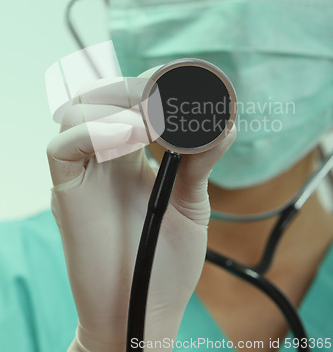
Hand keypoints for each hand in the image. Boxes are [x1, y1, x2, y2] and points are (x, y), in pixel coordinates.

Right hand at [47, 70, 235, 351]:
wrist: (145, 310)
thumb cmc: (165, 261)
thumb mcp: (191, 204)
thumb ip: (201, 163)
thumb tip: (224, 125)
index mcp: (130, 154)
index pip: (127, 101)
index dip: (148, 85)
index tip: (182, 83)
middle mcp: (103, 156)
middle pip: (99, 97)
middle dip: (131, 89)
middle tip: (162, 101)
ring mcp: (83, 172)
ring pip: (75, 111)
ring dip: (114, 106)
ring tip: (151, 124)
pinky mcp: (66, 192)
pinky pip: (62, 147)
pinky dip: (94, 133)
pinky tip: (132, 139)